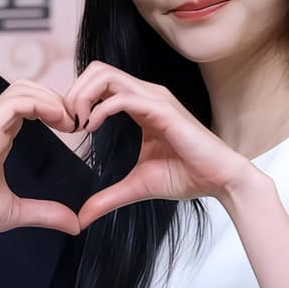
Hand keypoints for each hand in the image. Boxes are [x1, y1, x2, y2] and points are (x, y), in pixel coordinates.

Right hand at [0, 80, 79, 255]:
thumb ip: (44, 213)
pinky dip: (41, 104)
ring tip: (69, 120)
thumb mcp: (14, 213)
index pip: (27, 107)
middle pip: (27, 90)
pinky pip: (15, 103)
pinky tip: (57, 120)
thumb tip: (73, 223)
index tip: (74, 129)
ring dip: (51, 99)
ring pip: (22, 89)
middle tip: (76, 121)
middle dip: (56, 98)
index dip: (53, 110)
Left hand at [65, 61, 251, 228]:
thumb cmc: (186, 177)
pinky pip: (123, 98)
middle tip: (68, 124)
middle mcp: (146, 94)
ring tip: (78, 125)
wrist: (220, 181)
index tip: (68, 127)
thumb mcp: (136, 186)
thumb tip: (81, 218)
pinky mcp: (163, 111)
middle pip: (97, 69)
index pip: (99, 81)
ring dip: (83, 96)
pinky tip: (92, 128)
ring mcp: (155, 99)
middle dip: (74, 92)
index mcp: (140, 103)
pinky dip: (101, 109)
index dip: (77, 98)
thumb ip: (107, 198)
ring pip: (106, 75)